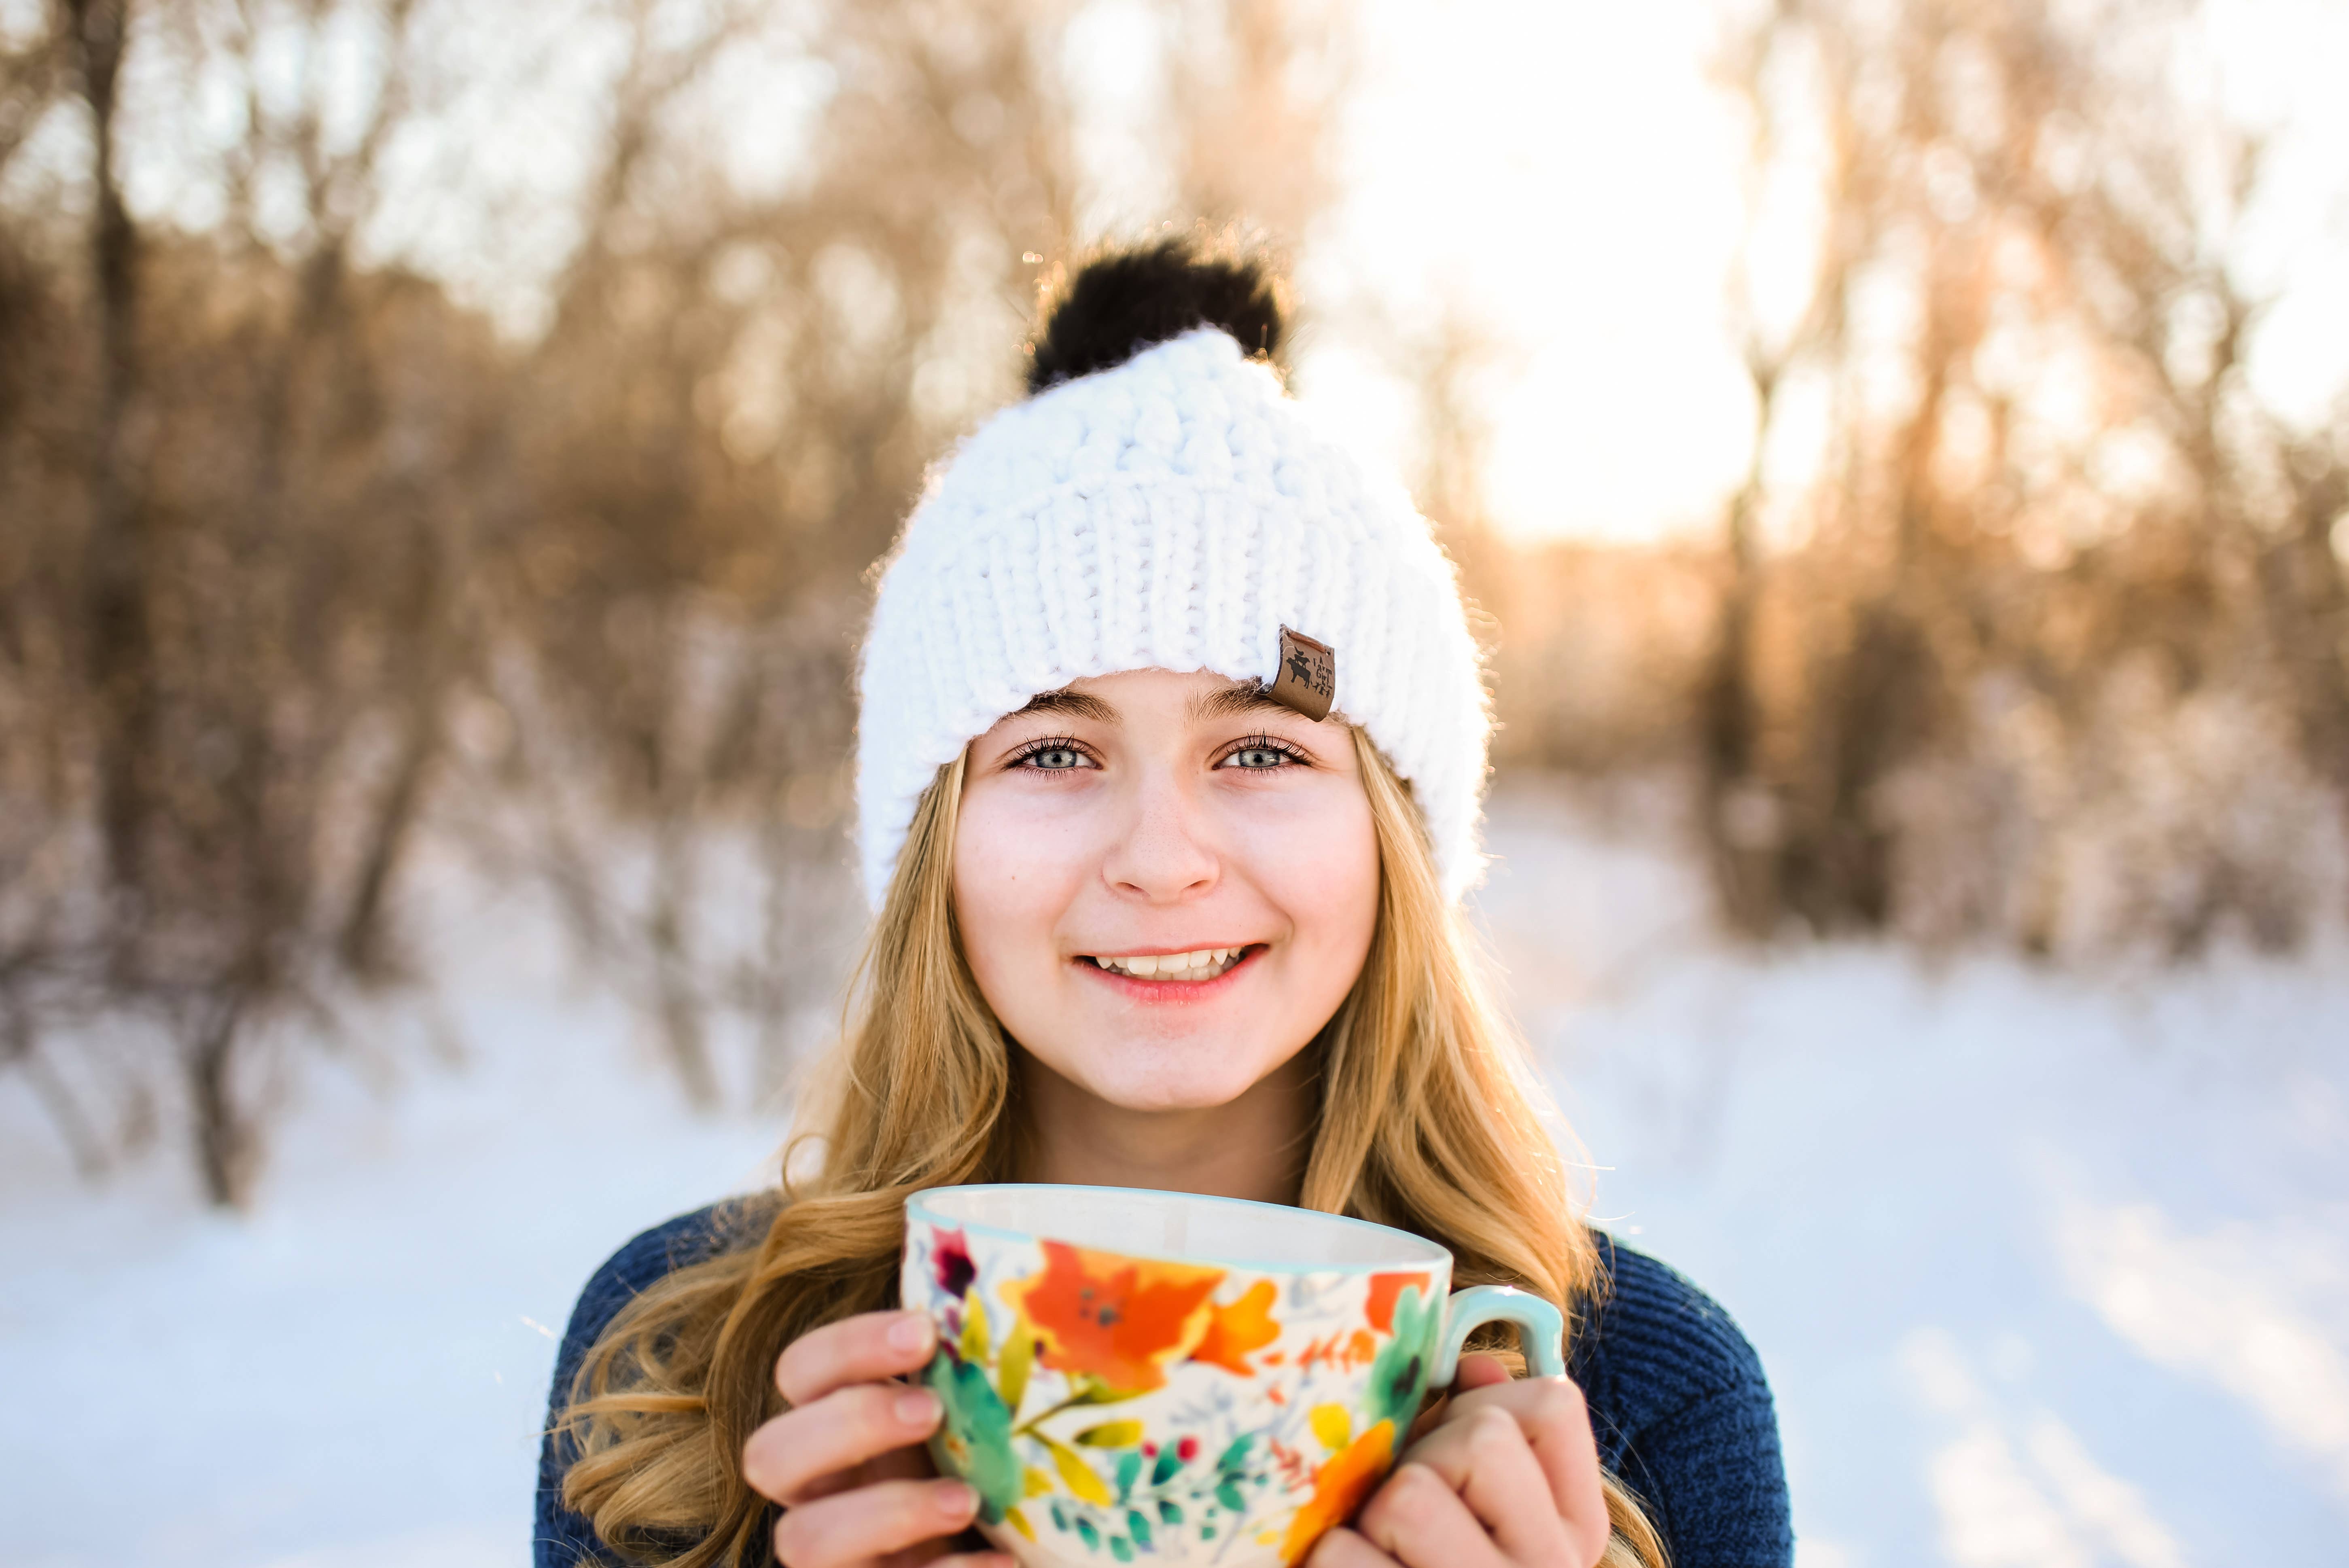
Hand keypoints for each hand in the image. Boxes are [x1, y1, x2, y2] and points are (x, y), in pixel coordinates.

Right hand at [742, 1308, 1012, 1567]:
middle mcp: (822, 1492)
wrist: (1014, 1550)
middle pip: (769, 1454)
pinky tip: (1001, 1561)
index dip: (846, 1349)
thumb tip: (1060, 1284)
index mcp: (841, 1425)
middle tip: (930, 1409)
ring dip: (884, 1512)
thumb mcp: (988, 1414)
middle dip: (848, 1423)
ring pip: (801, 1540)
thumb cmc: (1003, 1471)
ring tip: (969, 1499)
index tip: (924, 1331)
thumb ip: (987, 1365)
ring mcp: (839, 1557)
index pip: (800, 1372)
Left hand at [1306, 1354, 1609, 1567]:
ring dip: (1372, 1517)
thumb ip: (1496, 1441)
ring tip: (1383, 1557)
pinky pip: (1343, 1552)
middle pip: (1475, 1439)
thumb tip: (1477, 1369)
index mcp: (1575, 1541)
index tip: (1464, 1471)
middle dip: (1421, 1464)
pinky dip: (1332, 1562)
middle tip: (1409, 1527)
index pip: (1551, 1406)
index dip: (1486, 1414)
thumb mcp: (1497, 1521)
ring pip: (1409, 1493)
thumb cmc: (1450, 1566)